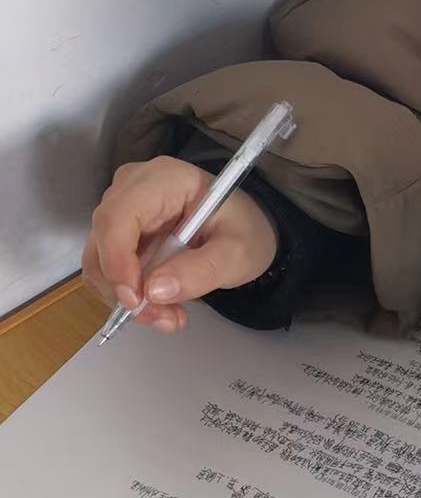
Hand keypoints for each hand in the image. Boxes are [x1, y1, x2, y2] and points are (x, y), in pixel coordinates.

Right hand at [82, 157, 277, 334]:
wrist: (242, 230)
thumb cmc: (244, 231)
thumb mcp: (238, 253)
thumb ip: (201, 270)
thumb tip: (154, 291)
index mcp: (165, 179)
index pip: (119, 215)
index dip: (117, 260)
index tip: (136, 299)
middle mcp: (133, 187)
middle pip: (103, 239)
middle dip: (124, 288)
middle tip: (163, 318)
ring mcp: (123, 208)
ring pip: (99, 259)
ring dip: (125, 297)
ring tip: (169, 317)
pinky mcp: (120, 232)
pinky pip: (107, 268)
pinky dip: (127, 294)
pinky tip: (160, 306)